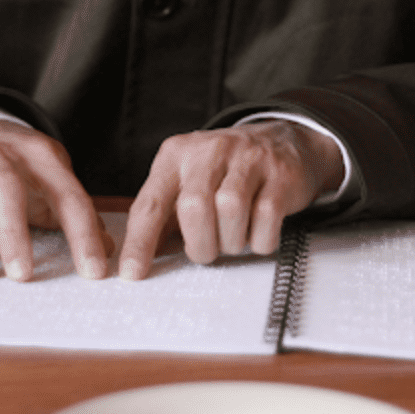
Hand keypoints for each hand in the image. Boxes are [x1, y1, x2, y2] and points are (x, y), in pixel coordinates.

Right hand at [0, 120, 111, 280]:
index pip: (67, 195)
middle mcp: (0, 153)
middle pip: (7, 187)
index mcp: (41, 155)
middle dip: (14, 232)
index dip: (83, 234)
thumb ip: (76, 213)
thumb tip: (109, 249)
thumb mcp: (50, 178)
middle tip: (23, 274)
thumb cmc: (16, 167)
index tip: (92, 271)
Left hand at [118, 121, 343, 278]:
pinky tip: (257, 233)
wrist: (282, 140)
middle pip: (193, 207)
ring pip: (230, 209)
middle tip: (206, 251)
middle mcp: (209, 152)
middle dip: (199, 244)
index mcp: (176, 155)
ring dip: (230, 241)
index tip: (133, 273)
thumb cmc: (225, 170)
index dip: (140, 242)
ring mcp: (248, 159)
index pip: (150, 204)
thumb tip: (141, 259)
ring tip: (232, 240)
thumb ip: (164, 217)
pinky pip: (266, 216)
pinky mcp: (280, 174)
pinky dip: (260, 239)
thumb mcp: (187, 181)